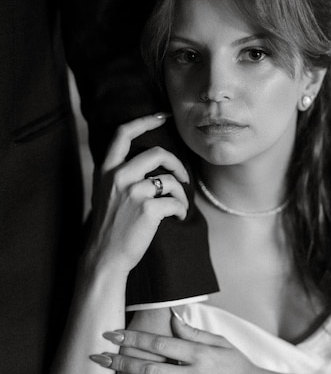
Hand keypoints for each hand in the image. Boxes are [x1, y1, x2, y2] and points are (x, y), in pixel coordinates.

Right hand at [87, 114, 189, 273]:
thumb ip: (119, 175)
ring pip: (170, 181)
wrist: (104, 257)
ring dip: (181, 195)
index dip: (145, 120)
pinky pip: (176, 202)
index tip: (162, 116)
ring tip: (178, 208)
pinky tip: (177, 218)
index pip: (123, 134)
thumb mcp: (105, 193)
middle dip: (177, 163)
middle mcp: (118, 176)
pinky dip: (182, 210)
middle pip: (157, 153)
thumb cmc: (110, 227)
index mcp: (106, 170)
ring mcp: (132, 192)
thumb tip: (149, 163)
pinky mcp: (147, 209)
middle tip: (184, 178)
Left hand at [92, 315, 266, 373]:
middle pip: (148, 369)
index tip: (112, 335)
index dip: (133, 338)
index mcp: (198, 354)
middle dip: (120, 363)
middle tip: (98, 359)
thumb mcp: (220, 342)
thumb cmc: (238, 365)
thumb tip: (171, 316)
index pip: (159, 343)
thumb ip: (193, 332)